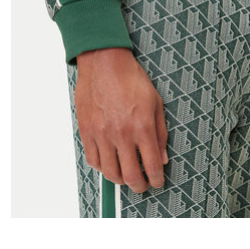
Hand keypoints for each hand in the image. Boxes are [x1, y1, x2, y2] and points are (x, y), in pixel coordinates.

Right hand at [75, 47, 167, 192]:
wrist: (104, 62)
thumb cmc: (131, 78)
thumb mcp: (155, 102)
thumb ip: (160, 132)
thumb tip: (163, 157)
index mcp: (142, 127)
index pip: (152, 165)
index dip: (157, 179)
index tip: (158, 181)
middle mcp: (121, 134)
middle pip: (131, 176)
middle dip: (140, 186)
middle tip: (143, 185)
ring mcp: (101, 134)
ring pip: (110, 172)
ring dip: (120, 179)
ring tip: (126, 176)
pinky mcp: (86, 131)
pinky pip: (93, 160)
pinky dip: (102, 167)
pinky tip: (109, 163)